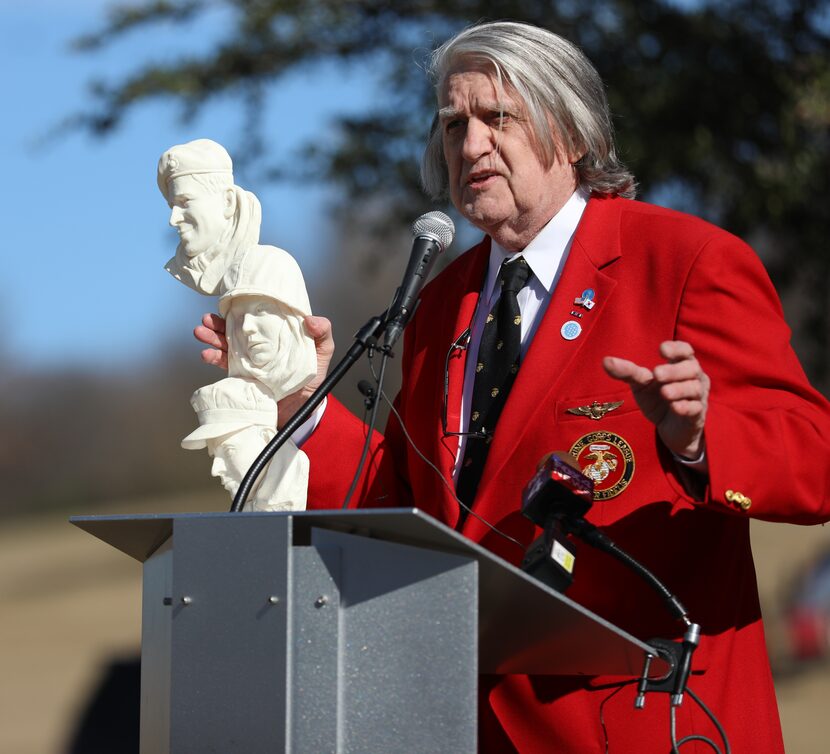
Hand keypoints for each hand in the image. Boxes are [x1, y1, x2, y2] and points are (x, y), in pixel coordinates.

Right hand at [194, 313, 334, 427]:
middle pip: (236, 330)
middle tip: (207, 319)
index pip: (257, 318)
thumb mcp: (322, 353)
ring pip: (226, 346)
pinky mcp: (243, 377)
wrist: (303, 411)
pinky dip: (214, 359)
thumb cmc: (313, 379)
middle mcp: (260, 346)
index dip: (243, 310)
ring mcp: (250, 361)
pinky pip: (225, 366)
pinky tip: (207, 354)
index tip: (231, 304)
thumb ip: (322, 335)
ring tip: (201, 332)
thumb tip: (310, 319)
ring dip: (211, 338)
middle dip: (218, 324)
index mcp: (276, 336)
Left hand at [603, 341, 708, 461]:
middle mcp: (694, 378)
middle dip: (675, 370)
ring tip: (665, 392)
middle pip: (692, 367)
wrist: (669, 429)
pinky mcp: (697, 416)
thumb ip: (627, 372)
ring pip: (695, 388)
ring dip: (680, 389)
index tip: (661, 350)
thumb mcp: (641, 384)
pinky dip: (686, 407)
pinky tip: (675, 407)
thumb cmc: (657, 399)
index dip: (676, 348)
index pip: (685, 350)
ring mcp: (698, 397)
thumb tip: (605, 361)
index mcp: (681, 365)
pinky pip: (696, 409)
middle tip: (657, 374)